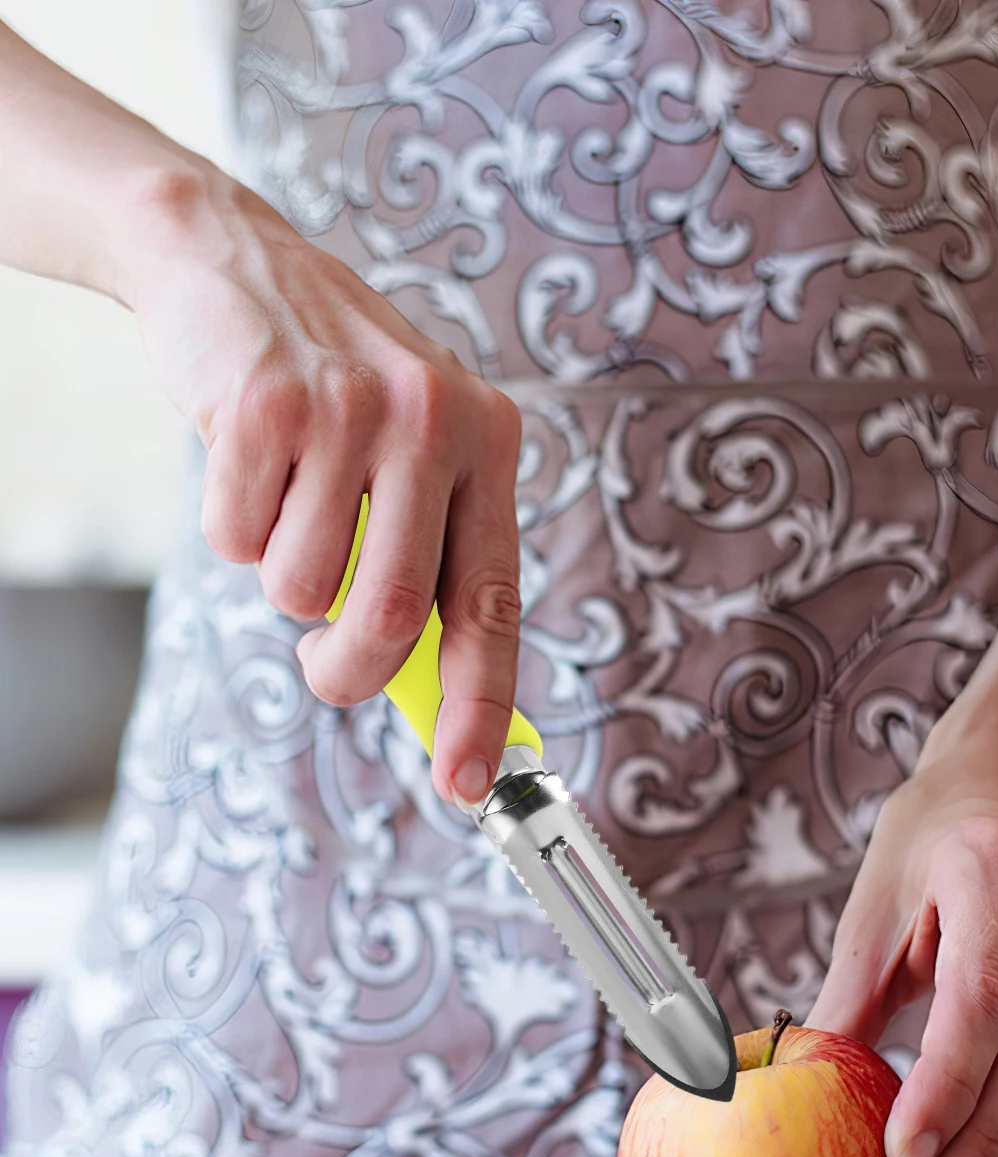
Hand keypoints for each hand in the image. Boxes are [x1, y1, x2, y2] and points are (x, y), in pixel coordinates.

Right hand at [121, 165, 523, 805]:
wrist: (231, 259)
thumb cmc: (334, 395)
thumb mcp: (409, 462)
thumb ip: (429, 565)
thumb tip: (433, 701)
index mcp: (490, 447)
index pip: (495, 606)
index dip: (482, 707)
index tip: (467, 783)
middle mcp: (436, 422)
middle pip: (395, 618)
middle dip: (348, 672)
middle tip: (323, 667)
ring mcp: (352, 407)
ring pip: (304, 588)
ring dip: (280, 582)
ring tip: (286, 511)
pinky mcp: (268, 401)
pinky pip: (235, 538)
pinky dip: (230, 530)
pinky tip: (247, 464)